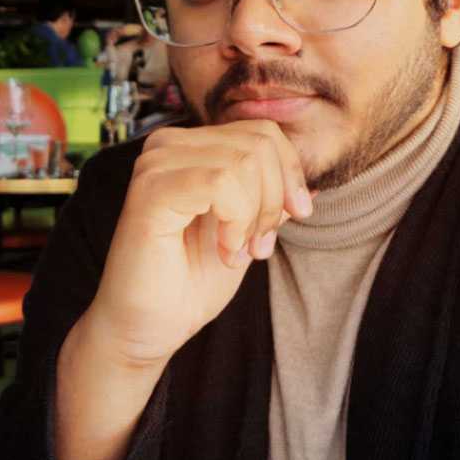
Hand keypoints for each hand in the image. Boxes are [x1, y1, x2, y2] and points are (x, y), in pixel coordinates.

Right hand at [81, 120, 312, 366]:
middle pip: (259, 142)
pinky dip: (236, 220)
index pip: (262, 131)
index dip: (290, 173)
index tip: (296, 215)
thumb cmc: (188, 283)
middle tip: (260, 245)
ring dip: (255, 215)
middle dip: (275, 198)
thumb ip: (270, 202)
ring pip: (244, 161)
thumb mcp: (246, 233)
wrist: (146, 328)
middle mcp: (167, 146)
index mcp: (190, 148)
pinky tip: (225, 249)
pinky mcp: (151, 191)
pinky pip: (220, 182)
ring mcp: (155, 165)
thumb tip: (313, 183)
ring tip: (238, 251)